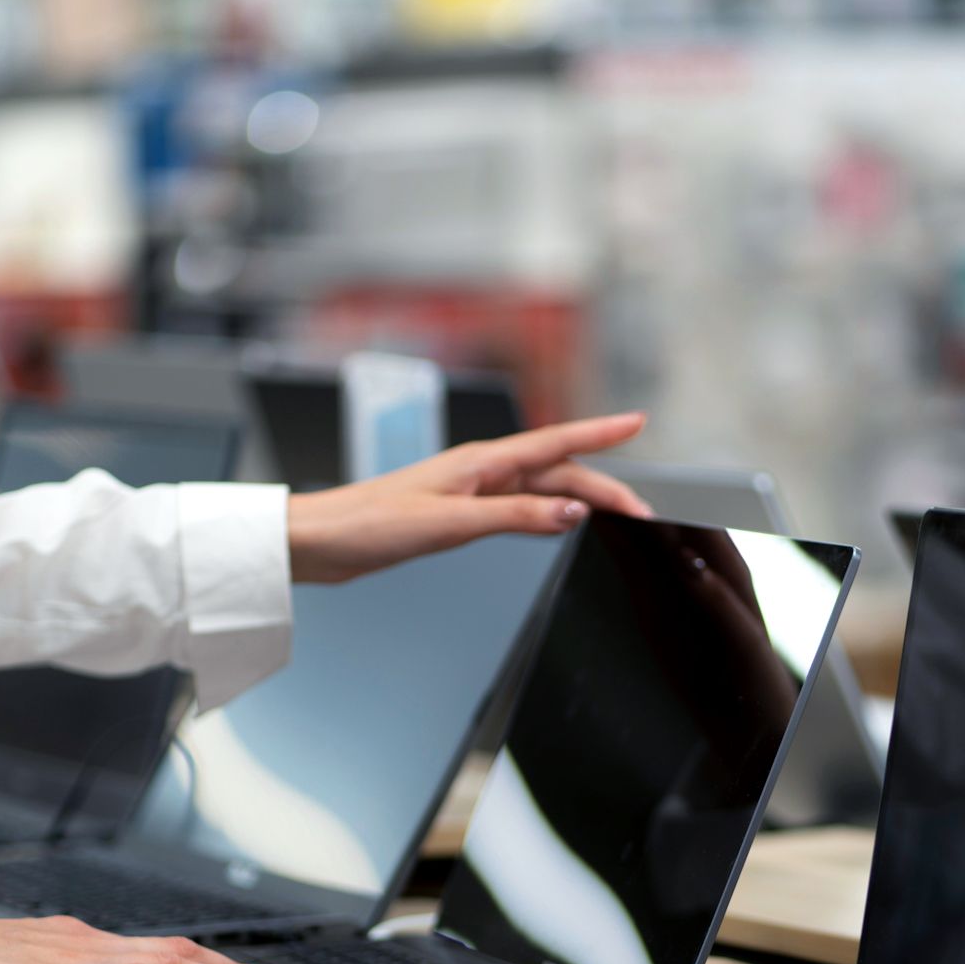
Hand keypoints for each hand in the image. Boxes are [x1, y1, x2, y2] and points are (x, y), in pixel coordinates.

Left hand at [285, 412, 651, 582]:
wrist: (321, 540)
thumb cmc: (370, 525)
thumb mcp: (450, 524)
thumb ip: (514, 517)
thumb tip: (572, 512)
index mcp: (480, 463)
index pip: (555, 443)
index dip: (600, 433)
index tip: (638, 423)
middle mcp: (479, 470)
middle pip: (556, 470)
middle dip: (603, 485)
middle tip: (643, 511)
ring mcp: (468, 491)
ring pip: (539, 489)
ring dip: (579, 499)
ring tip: (615, 515)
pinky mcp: (455, 513)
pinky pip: (517, 507)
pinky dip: (546, 513)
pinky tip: (556, 522)